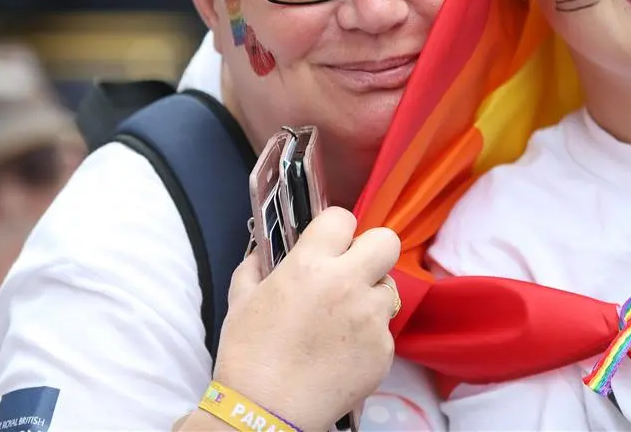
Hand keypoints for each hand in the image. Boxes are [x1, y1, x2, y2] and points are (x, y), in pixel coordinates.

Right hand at [212, 207, 401, 431]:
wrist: (266, 412)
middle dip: (372, 252)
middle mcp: (348, 284)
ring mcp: (371, 318)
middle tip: (353, 272)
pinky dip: (368, 337)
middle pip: (387, 242)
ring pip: (389, 289)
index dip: (335, 229)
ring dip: (370, 297)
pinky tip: (342, 353)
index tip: (329, 244)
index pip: (343, 218)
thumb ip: (256, 266)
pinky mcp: (384, 350)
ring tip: (343, 321)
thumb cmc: (248, 356)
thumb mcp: (241, 300)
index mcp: (311, 265)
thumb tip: (264, 251)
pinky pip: (384, 330)